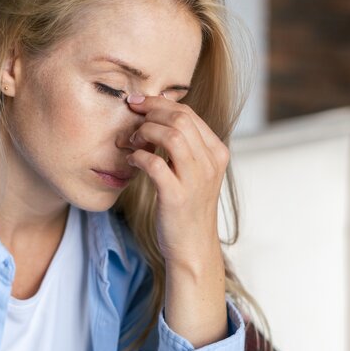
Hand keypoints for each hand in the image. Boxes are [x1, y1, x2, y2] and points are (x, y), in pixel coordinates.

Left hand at [125, 94, 228, 268]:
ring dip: (146, 132)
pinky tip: (132, 160)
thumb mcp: (196, 173)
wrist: (193, 247)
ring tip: (133, 140)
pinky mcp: (177, 196)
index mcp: (217, 153)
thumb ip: (186, 147)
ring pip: (172, 136)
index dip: (161, 103)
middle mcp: (210, 163)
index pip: (190, 114)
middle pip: (181, 119)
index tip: (140, 103)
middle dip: (151, 111)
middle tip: (132, 115)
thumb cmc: (188, 209)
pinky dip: (139, 157)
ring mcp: (195, 180)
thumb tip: (159, 118)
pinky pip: (155, 164)